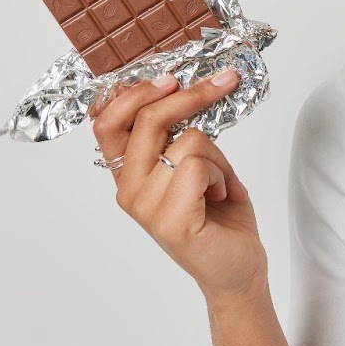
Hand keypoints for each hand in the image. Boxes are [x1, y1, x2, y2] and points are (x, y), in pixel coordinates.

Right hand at [90, 69, 268, 300]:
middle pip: (147, 119)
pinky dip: (222, 175)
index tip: (170, 76)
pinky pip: (199, 166)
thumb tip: (179, 88)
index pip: (108, 122)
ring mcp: (145, 206)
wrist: (237, 268)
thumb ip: (177, 136)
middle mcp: (128, 189)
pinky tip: (221, 198)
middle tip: (224, 81)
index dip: (133, 93)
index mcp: (129, 173)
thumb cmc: (218, 215)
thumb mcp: (193, 165)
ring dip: (219, 157)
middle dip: (190, 95)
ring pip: (188, 141)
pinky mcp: (169, 219)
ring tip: (220, 185)